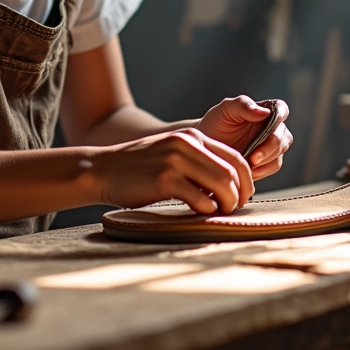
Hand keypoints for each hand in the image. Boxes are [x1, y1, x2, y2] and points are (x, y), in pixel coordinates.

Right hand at [95, 128, 253, 214]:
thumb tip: (229, 186)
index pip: (235, 157)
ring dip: (227, 204)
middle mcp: (186, 143)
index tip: (244, 196)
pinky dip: (207, 210)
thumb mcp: (172, 154)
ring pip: (222, 184)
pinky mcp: (164, 178)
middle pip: (233, 171)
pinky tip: (200, 213)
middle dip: (240, 195)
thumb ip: (198, 162)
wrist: (103, 169)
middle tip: (234, 209)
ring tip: (220, 212)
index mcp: (192, 136)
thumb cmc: (140, 169)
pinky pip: (200, 198)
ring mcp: (175, 160)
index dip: (246, 180)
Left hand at [197, 96, 292, 180]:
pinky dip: (263, 170)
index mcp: (263, 111)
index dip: (280, 115)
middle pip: (284, 136)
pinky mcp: (266, 162)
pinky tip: (249, 171)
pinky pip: (273, 166)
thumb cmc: (215, 123)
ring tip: (248, 164)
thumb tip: (265, 112)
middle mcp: (271, 128)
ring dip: (267, 160)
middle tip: (253, 156)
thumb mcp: (225, 109)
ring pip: (280, 153)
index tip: (271, 124)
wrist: (206, 146)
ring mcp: (269, 146)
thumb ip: (243, 105)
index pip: (281, 109)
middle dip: (271, 146)